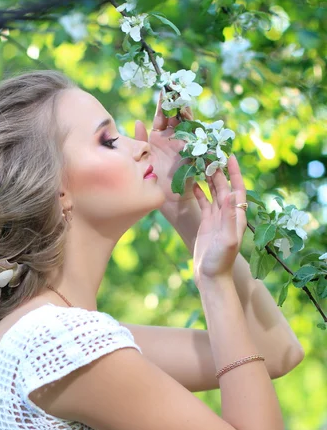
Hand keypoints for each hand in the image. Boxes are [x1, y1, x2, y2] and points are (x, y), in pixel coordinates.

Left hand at [134, 91, 195, 208]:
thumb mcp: (143, 156)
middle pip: (176, 114)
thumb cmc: (154, 179)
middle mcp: (173, 138)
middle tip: (175, 84)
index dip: (164, 101)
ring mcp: (184, 143)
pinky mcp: (192, 151)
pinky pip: (194, 135)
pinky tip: (188, 114)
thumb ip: (140, 138)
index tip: (164, 86)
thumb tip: (137, 121)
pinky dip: (192, 125)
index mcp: (160, 137)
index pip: (162, 115)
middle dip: (177, 99)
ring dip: (184, 108)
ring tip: (181, 94)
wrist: (168, 199)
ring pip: (186, 121)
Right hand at [192, 155, 246, 285]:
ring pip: (214, 192)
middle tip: (210, 154)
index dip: (235, 172)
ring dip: (209, 178)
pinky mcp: (207, 222)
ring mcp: (217, 217)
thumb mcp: (227, 238)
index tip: (230, 156)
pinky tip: (192, 182)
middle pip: (225, 187)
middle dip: (219, 170)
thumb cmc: (220, 260)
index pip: (238, 189)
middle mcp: (229, 214)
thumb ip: (228, 217)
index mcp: (237, 216)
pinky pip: (204, 202)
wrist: (211, 276)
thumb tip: (229, 194)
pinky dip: (199, 191)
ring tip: (201, 163)